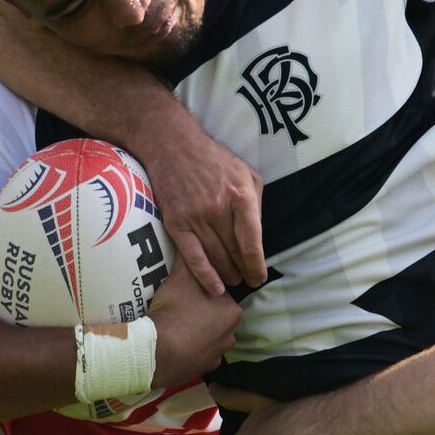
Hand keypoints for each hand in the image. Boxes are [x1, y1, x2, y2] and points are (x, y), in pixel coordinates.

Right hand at [137, 119, 266, 295]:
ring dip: (227, 275)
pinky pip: (192, 257)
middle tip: (249, 281)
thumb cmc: (215, 160)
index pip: (252, 241)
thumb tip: (257, 234)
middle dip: (244, 271)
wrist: (173, 147)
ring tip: (234, 282)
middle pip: (235, 253)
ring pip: (216, 257)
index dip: (257, 265)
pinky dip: (205, 276)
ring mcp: (195, 217)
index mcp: (241, 196)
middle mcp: (219, 209)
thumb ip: (255, 203)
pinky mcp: (176, 223)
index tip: (260, 277)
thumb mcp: (247, 174)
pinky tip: (215, 288)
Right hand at [147, 268, 241, 388]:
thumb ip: (189, 260)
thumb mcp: (180, 277)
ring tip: (176, 327)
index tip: (186, 292)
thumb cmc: (173, 311)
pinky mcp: (205, 369)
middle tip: (179, 309)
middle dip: (201, 312)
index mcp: (233, 310)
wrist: (156, 352)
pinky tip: (177, 344)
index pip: (219, 295)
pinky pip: (200, 355)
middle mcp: (232, 334)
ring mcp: (219, 354)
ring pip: (209, 337)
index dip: (202, 291)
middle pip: (215, 316)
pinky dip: (191, 350)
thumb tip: (193, 241)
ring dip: (197, 332)